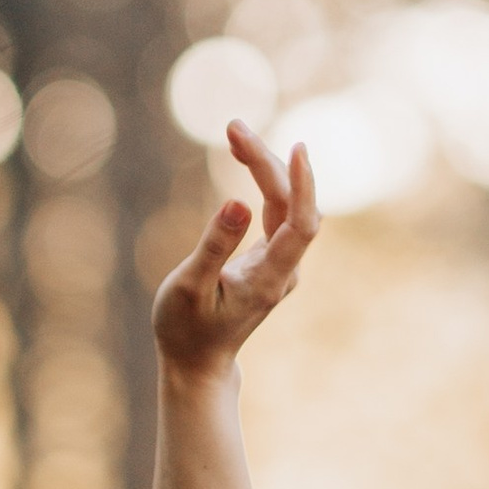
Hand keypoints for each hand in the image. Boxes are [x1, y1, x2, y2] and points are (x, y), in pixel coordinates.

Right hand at [152, 123, 320, 382]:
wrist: (197, 363)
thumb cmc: (185, 329)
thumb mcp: (189, 287)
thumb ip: (215, 246)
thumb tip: (238, 202)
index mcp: (269, 279)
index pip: (301, 225)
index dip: (303, 185)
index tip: (296, 148)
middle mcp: (284, 270)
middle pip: (291, 205)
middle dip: (266, 161)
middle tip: (233, 126)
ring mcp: (281, 264)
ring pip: (285, 204)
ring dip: (263, 167)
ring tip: (235, 133)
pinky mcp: (271, 258)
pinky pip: (277, 211)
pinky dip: (262, 182)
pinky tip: (245, 158)